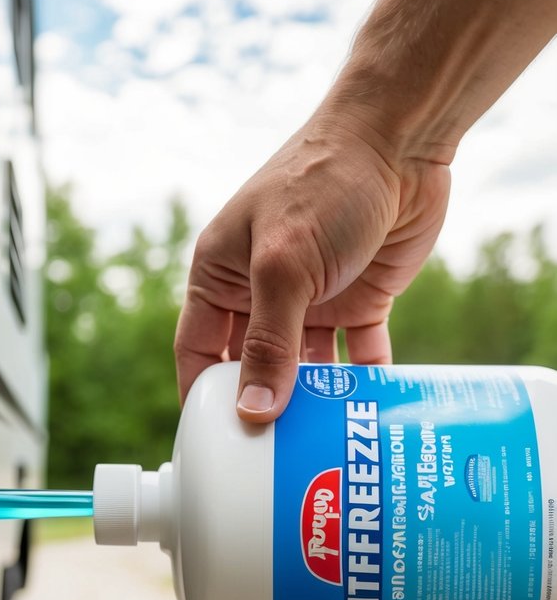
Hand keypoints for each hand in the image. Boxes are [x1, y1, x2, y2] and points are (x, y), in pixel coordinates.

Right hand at [174, 109, 450, 420]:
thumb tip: (252, 413)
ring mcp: (313, 296)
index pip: (197, 348)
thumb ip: (268, 342)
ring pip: (306, 367)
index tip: (210, 445)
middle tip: (270, 461)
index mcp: (221, 273)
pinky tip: (368, 416)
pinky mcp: (360, 298)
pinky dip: (362, 383)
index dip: (200, 395)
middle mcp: (261, 289)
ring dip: (314, 403)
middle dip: (262, 408)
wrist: (401, 138)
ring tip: (321, 448)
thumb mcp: (284, 265)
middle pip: (252, 365)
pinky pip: (357, 355)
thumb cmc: (323, 183)